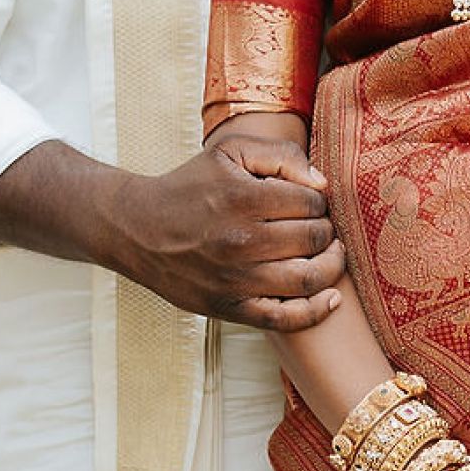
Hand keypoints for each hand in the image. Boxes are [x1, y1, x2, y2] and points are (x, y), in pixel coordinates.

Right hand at [101, 140, 344, 330]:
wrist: (138, 229)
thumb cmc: (190, 187)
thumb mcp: (229, 151)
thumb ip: (280, 154)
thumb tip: (322, 183)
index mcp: (242, 198)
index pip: (311, 203)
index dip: (319, 201)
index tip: (309, 202)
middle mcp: (240, 241)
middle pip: (314, 239)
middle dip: (326, 230)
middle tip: (318, 226)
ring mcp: (235, 280)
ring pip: (308, 278)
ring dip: (330, 265)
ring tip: (329, 253)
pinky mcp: (229, 308)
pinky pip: (285, 319)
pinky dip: (316, 311)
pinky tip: (331, 297)